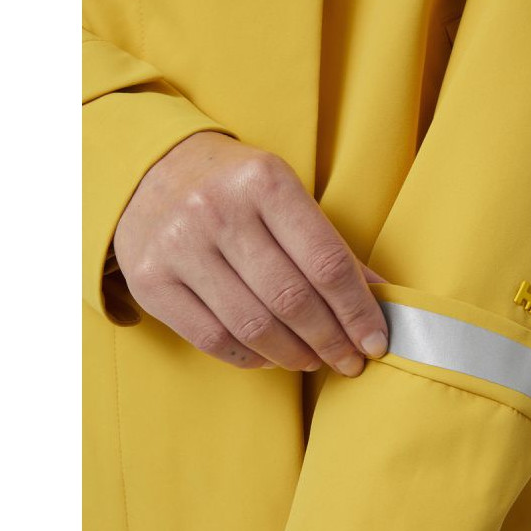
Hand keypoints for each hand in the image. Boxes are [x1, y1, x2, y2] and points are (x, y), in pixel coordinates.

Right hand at [113, 132, 388, 373]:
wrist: (149, 169)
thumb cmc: (232, 186)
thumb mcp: (282, 193)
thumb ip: (326, 243)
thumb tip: (381, 297)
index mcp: (263, 181)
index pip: (326, 261)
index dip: (357, 311)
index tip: (376, 342)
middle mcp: (217, 210)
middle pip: (291, 299)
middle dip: (331, 341)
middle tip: (350, 362)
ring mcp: (179, 246)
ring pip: (253, 325)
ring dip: (294, 354)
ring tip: (313, 361)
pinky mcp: (150, 280)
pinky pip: (212, 338)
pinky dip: (250, 357)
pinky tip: (270, 356)